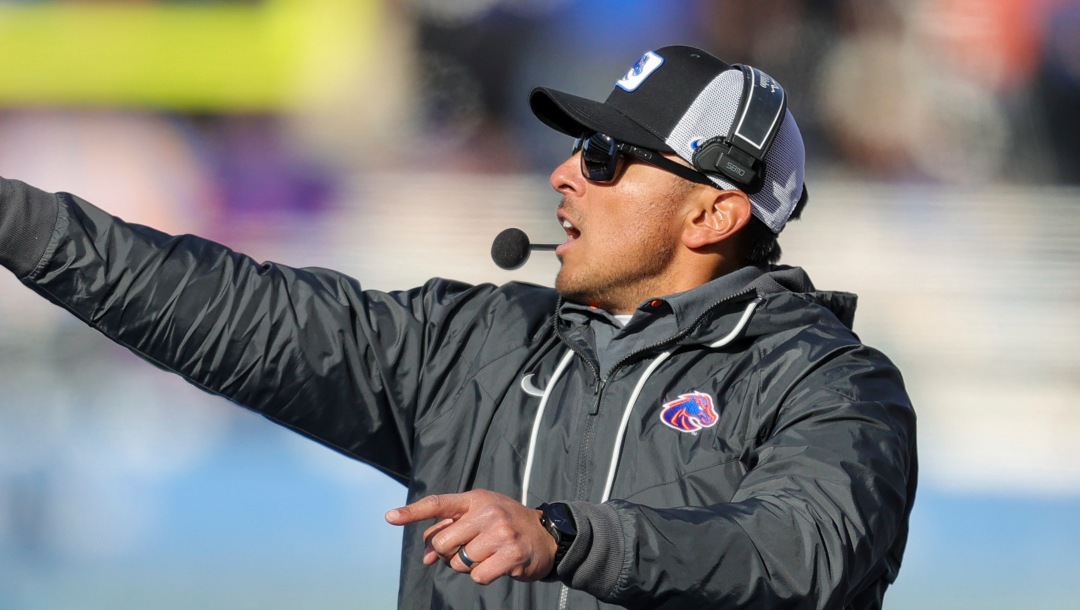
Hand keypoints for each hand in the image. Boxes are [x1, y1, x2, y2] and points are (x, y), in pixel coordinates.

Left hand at [385, 489, 556, 584]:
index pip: (438, 504)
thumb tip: (427, 557)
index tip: (390, 518)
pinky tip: (497, 564)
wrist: (546, 536)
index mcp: (475, 499)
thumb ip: (451, 530)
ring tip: (487, 554)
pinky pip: (477, 576)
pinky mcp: (511, 554)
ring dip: (468, 565)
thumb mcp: (479, 517)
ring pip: (460, 562)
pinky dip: (483, 575)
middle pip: (444, 543)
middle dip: (449, 553)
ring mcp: (501, 533)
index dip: (412, 512)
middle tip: (467, 549)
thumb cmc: (505, 525)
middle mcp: (487, 512)